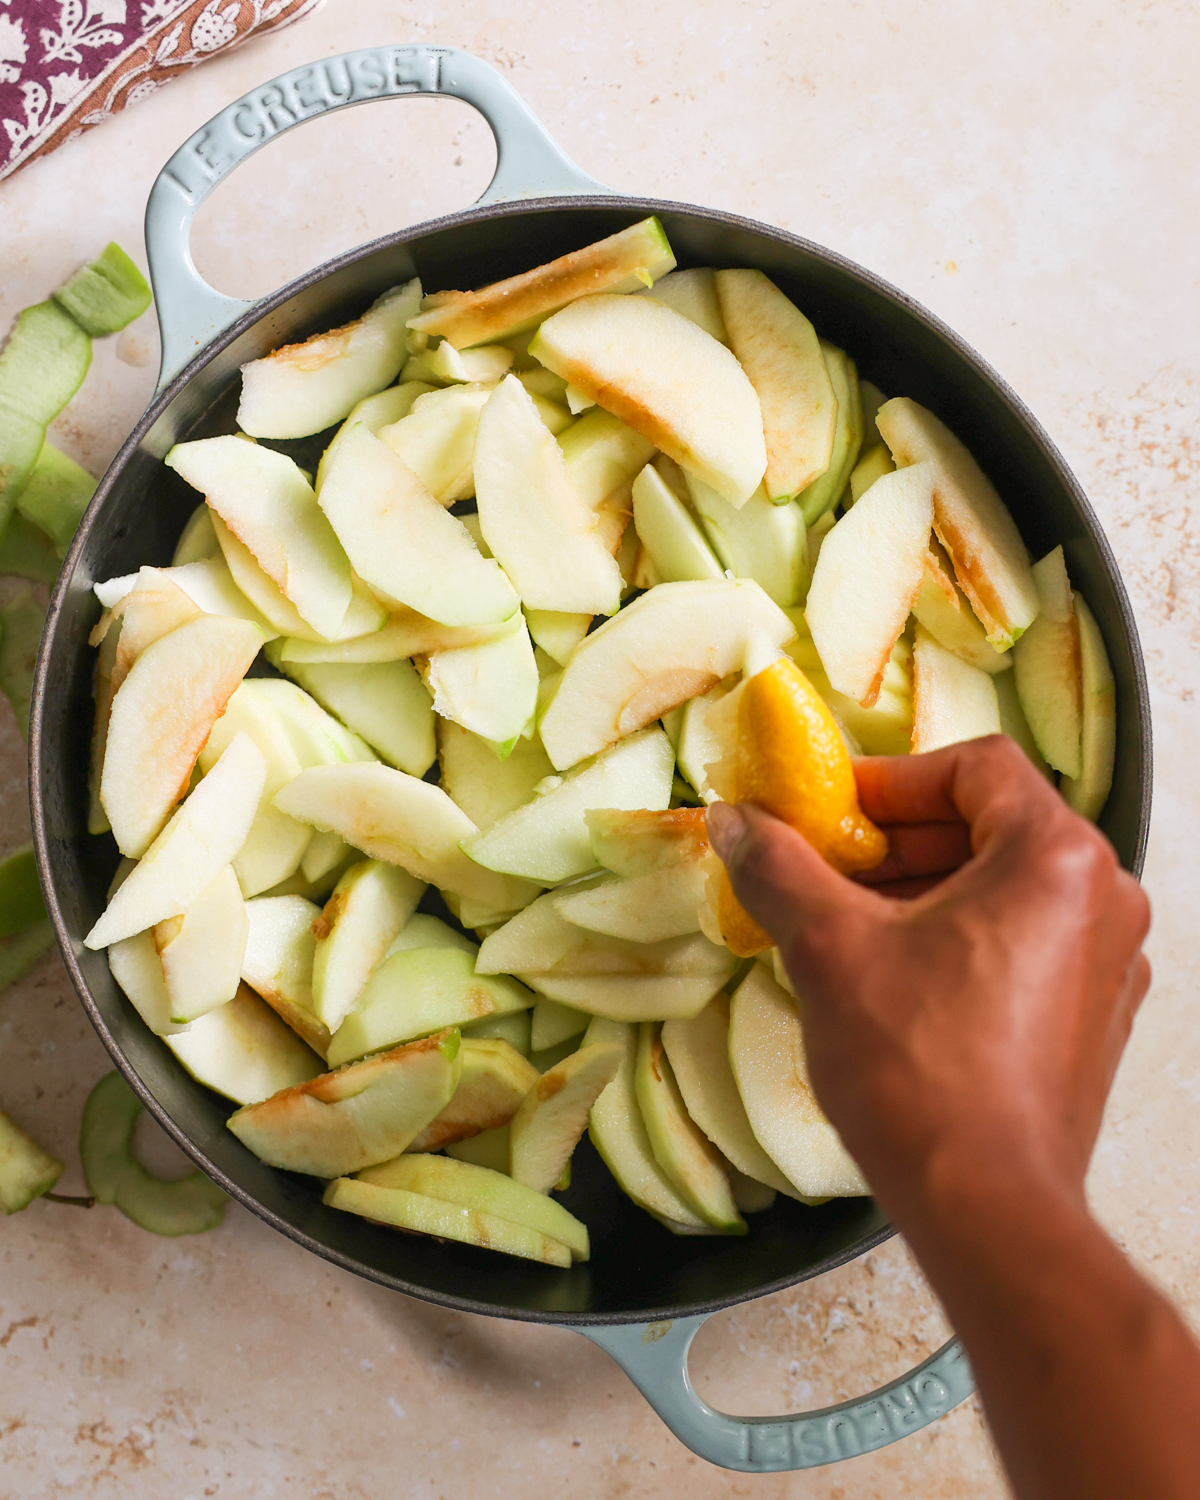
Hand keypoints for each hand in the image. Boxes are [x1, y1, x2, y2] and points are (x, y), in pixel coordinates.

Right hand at [706, 736, 1150, 1223]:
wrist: (988, 1209)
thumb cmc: (924, 1075)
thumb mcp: (829, 948)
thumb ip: (779, 868)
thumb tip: (737, 823)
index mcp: (1057, 858)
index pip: (978, 766)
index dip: (894, 779)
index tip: (836, 811)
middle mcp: (1104, 899)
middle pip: (994, 825)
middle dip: (902, 840)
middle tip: (831, 863)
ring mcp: (1108, 962)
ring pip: (1008, 887)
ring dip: (926, 890)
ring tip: (851, 923)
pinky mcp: (1094, 1018)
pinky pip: (1026, 942)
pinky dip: (962, 938)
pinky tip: (896, 977)